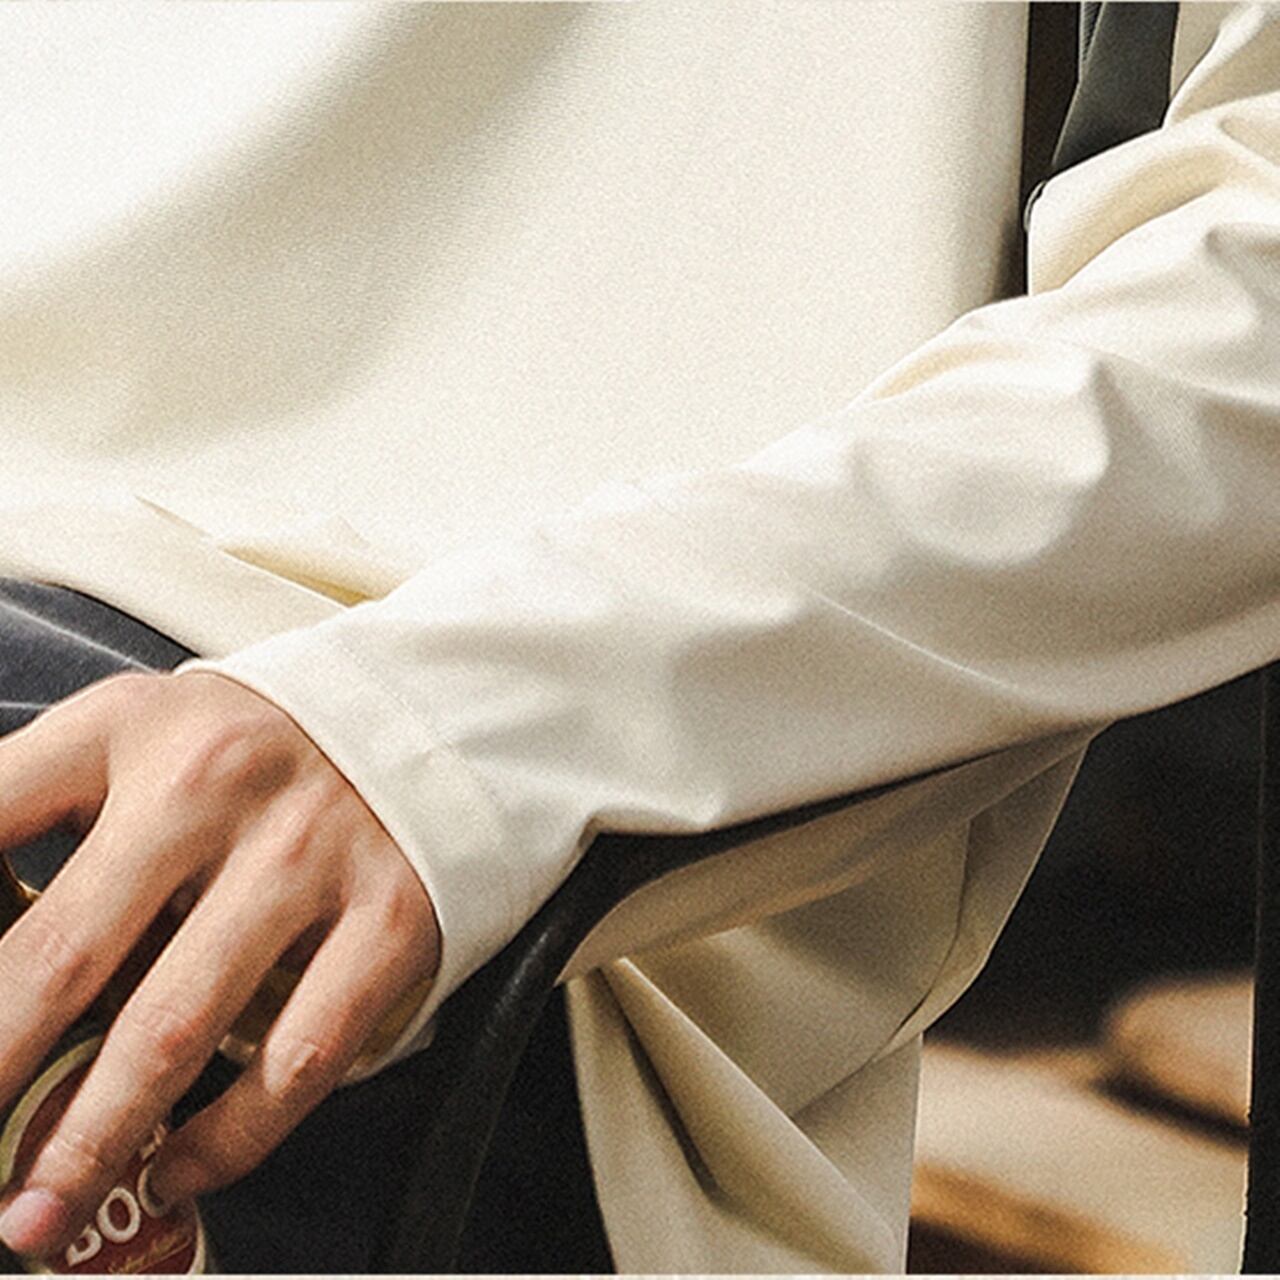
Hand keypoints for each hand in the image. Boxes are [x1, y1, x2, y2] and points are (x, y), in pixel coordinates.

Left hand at [0, 669, 439, 1257]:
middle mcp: (220, 785)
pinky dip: (227, 1138)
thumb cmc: (256, 748)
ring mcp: (312, 854)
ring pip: (178, 1029)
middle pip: (65, 956)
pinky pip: (297, 1057)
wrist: (431, 720)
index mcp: (136, 730)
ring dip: (90, 1143)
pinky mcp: (390, 916)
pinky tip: (177, 1166)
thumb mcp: (140, 733)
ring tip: (35, 1214)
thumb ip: (37, 802)